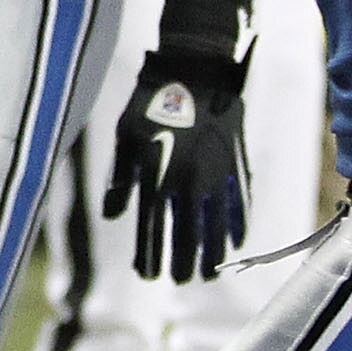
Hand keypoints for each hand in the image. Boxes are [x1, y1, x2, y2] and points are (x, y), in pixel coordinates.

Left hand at [104, 46, 248, 281]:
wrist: (195, 70)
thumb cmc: (151, 101)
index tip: (147, 274)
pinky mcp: (234, 166)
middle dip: (181, 263)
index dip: (149, 256)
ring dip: (211, 255)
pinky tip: (233, 243)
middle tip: (180, 280)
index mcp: (155, 178)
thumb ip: (121, 178)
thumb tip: (113, 215)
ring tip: (208, 273)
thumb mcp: (126, 136)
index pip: (151, 230)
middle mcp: (185, 184)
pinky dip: (236, 227)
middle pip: (185, 237)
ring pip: (214, 228)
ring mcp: (213, 177)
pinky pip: (238, 206)